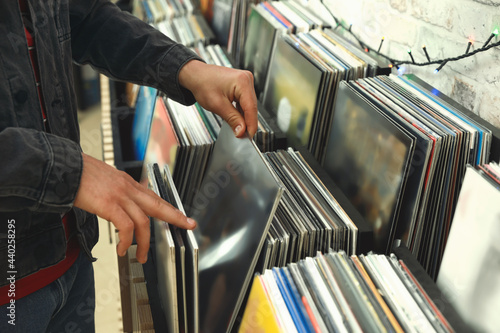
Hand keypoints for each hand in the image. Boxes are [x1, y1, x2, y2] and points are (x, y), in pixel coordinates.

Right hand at [74, 153, 195, 262]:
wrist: (63, 167)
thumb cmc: (79, 175)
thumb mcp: (104, 180)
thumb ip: (116, 192)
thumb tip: (119, 206)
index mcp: (127, 183)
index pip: (154, 197)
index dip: (169, 207)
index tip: (181, 215)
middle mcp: (128, 188)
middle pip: (158, 204)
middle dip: (175, 216)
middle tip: (188, 225)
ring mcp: (120, 196)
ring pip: (144, 221)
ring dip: (144, 242)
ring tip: (141, 256)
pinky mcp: (109, 204)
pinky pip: (126, 226)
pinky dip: (127, 240)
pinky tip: (122, 249)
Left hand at [178, 60, 257, 137]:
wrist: (195, 75)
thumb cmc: (202, 83)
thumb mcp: (217, 105)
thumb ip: (232, 119)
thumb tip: (242, 131)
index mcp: (242, 81)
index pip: (251, 107)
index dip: (251, 124)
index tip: (249, 136)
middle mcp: (246, 79)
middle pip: (251, 106)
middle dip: (247, 122)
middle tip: (242, 135)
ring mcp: (245, 81)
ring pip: (249, 105)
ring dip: (244, 117)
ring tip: (238, 128)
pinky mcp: (242, 85)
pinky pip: (245, 101)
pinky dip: (241, 111)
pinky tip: (237, 118)